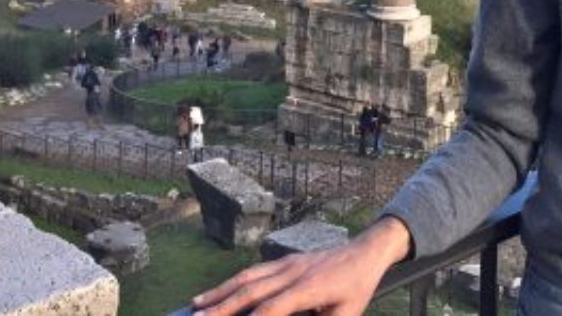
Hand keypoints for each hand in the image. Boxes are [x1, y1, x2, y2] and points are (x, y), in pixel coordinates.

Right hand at [191, 216, 411, 315]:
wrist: (366, 252)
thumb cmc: (357, 288)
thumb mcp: (346, 315)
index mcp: (310, 287)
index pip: (273, 308)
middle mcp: (293, 271)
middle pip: (251, 290)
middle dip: (222, 307)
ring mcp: (287, 263)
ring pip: (248, 277)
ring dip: (220, 291)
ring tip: (196, 305)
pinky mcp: (285, 260)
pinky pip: (254, 271)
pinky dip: (232, 281)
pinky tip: (217, 292)